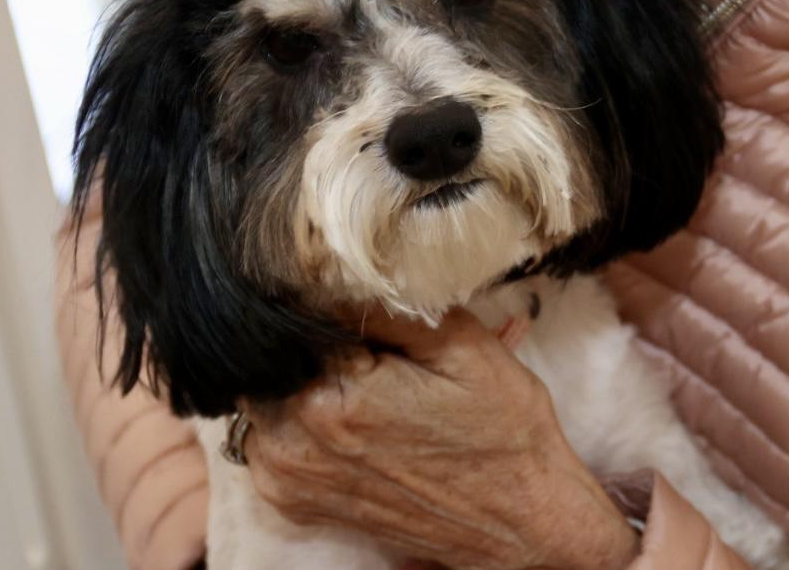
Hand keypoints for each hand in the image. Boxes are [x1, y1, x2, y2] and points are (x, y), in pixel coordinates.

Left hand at [242, 308, 638, 569]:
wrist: (522, 517)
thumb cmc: (502, 430)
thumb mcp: (463, 345)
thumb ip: (388, 305)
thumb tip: (332, 271)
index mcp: (331, 399)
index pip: (298, 318)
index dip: (328, 302)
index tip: (364, 306)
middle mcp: (294, 444)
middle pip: (271, 358)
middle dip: (312, 342)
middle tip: (374, 349)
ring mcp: (287, 479)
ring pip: (265, 396)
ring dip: (302, 379)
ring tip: (368, 384)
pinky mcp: (294, 501)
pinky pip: (271, 436)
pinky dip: (299, 419)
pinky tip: (354, 420)